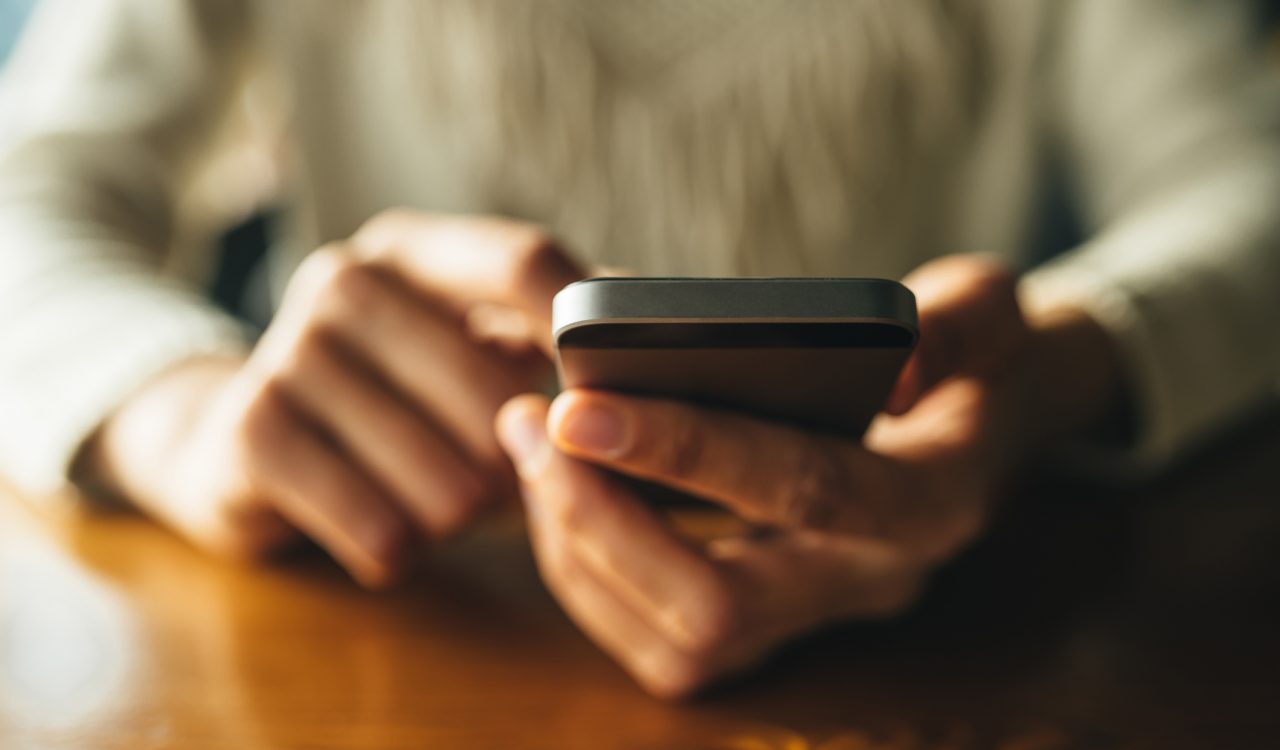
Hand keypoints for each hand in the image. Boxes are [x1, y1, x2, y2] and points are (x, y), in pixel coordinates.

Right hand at [82, 211, 581, 586]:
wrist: (244, 448)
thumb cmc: (397, 403)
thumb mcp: (466, 350)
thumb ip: (549, 338)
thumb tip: (660, 335)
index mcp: (415, 250)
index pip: (523, 261)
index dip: (584, 331)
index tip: (624, 393)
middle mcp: (345, 280)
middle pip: (493, 390)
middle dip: (519, 462)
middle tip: (510, 481)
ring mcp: (287, 351)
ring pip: (446, 479)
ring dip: (461, 515)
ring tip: (444, 502)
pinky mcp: (250, 434)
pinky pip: (380, 529)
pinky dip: (402, 550)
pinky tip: (390, 532)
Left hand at [496, 255, 1125, 696]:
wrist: (989, 423)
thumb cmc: (981, 355)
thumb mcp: (994, 310)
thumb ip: (958, 324)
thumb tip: (893, 365)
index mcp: (932, 501)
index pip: (803, 490)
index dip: (688, 451)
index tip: (577, 402)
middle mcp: (871, 581)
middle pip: (716, 605)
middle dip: (602, 520)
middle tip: (526, 421)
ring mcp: (817, 615)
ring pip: (676, 640)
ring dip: (579, 547)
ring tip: (523, 441)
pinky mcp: (770, 625)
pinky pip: (660, 639)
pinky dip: (588, 569)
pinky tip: (555, 489)